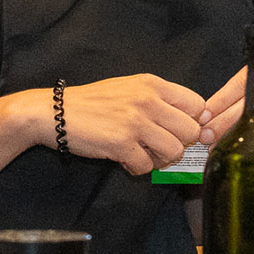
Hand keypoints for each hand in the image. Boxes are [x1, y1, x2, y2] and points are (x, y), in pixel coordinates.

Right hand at [56, 74, 206, 175]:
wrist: (56, 113)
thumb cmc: (95, 102)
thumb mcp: (131, 88)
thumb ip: (159, 100)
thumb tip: (190, 121)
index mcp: (153, 84)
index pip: (197, 104)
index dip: (193, 122)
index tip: (180, 131)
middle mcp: (148, 100)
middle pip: (191, 131)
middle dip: (180, 144)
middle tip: (160, 146)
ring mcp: (136, 122)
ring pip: (174, 151)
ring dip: (160, 159)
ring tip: (143, 154)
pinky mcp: (121, 144)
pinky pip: (147, 166)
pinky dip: (138, 168)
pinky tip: (125, 159)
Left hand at [197, 64, 253, 145]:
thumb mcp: (252, 78)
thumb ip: (234, 93)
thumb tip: (205, 114)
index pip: (242, 83)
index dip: (221, 100)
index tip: (204, 113)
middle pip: (251, 106)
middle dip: (223, 122)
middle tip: (206, 133)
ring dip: (235, 134)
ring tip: (216, 143)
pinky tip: (238, 147)